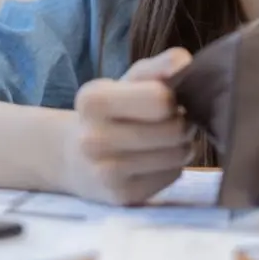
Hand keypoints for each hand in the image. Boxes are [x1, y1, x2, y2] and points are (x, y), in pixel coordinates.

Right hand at [61, 48, 193, 205]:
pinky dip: (173, 166)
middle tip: (174, 120)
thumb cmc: (111, 112)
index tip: (166, 99)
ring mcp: (105, 172)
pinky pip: (173, 176)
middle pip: (174, 129)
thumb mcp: (128, 82)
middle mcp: (93, 139)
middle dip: (182, 122)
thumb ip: (157, 68)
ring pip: (177, 154)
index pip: (160, 98)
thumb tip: (185, 62)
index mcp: (93, 100)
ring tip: (167, 140)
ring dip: (182, 145)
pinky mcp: (121, 196)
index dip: (173, 97)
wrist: (73, 158)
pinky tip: (156, 160)